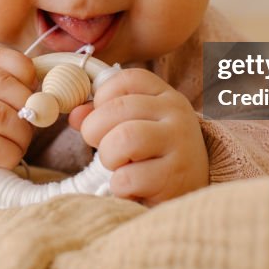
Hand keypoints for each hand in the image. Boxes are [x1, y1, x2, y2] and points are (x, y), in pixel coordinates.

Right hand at [0, 48, 36, 197]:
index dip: (25, 72)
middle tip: (30, 125)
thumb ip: (10, 92)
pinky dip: (7, 154)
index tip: (33, 92)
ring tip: (18, 145)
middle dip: (27, 106)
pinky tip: (5, 158)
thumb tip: (47, 99)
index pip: (0, 57)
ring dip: (20, 135)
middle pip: (2, 83)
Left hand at [70, 68, 208, 205]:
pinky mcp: (175, 177)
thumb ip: (104, 115)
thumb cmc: (157, 155)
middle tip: (107, 149)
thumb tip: (75, 115)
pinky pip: (128, 177)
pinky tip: (133, 188)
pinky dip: (120, 187)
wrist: (194, 190)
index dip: (103, 97)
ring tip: (120, 167)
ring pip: (123, 138)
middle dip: (96, 132)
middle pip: (117, 109)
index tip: (103, 118)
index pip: (127, 79)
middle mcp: (177, 114)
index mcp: (166, 96)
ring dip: (110, 157)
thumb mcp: (137, 126)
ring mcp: (180, 144)